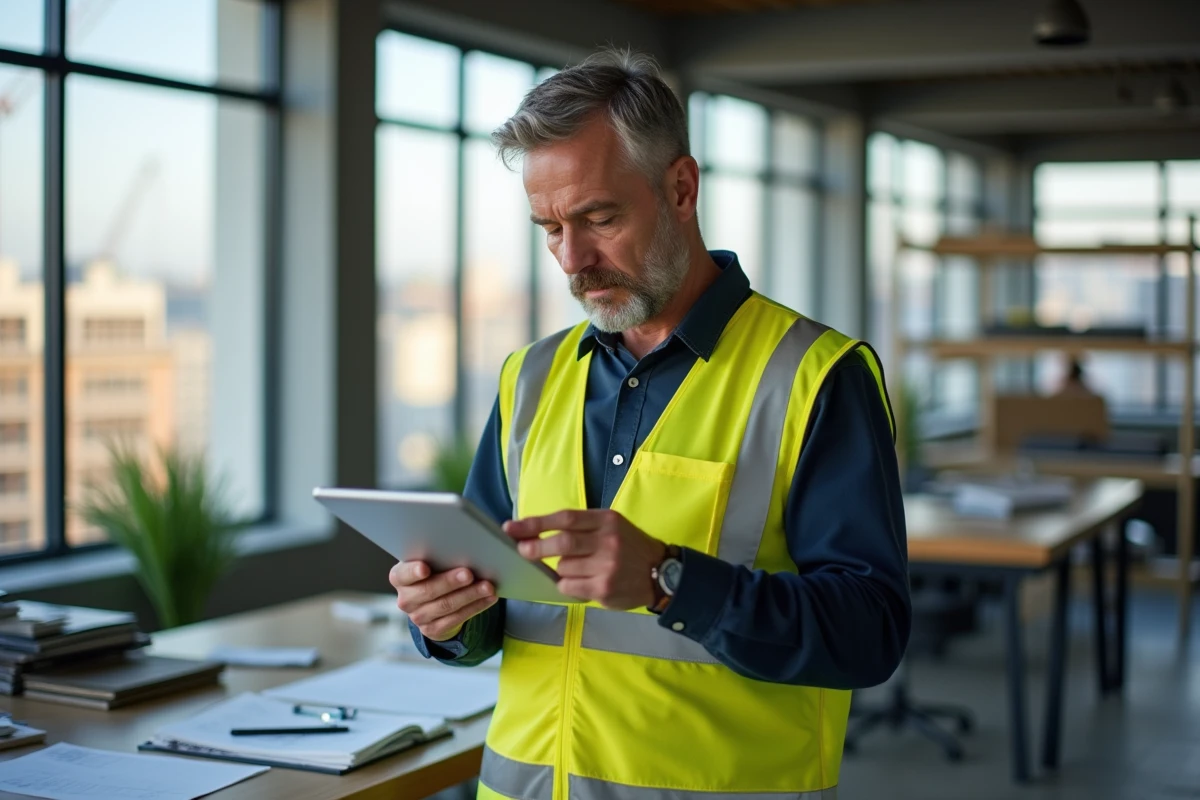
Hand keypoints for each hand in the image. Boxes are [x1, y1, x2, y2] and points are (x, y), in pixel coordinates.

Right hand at [389, 561, 497, 641]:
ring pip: (446, 606)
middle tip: (468, 574)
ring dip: (469, 595)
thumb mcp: (432, 560)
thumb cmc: (435, 570)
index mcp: (400, 577)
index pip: (402, 574)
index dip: (413, 572)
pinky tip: (488, 598)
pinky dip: (476, 607)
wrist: (434, 600)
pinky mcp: (433, 629)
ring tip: (487, 586)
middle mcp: (406, 599)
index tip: (425, 568)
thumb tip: (481, 539)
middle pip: (428, 590)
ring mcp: (418, 617)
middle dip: (450, 582)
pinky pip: (456, 619)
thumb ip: (442, 552)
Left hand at [504, 510, 666, 609]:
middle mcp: (607, 542)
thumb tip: (537, 531)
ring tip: (575, 568)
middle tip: (522, 550)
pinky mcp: (604, 589)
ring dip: (560, 569)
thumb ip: (581, 526)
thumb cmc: (629, 546)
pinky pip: (569, 586)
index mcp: (607, 520)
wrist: (661, 573)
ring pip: (563, 568)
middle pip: (562, 543)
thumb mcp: (612, 525)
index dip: (535, 523)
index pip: (565, 519)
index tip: (512, 527)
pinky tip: (579, 581)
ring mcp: (607, 567)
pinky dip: (566, 584)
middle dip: (536, 547)